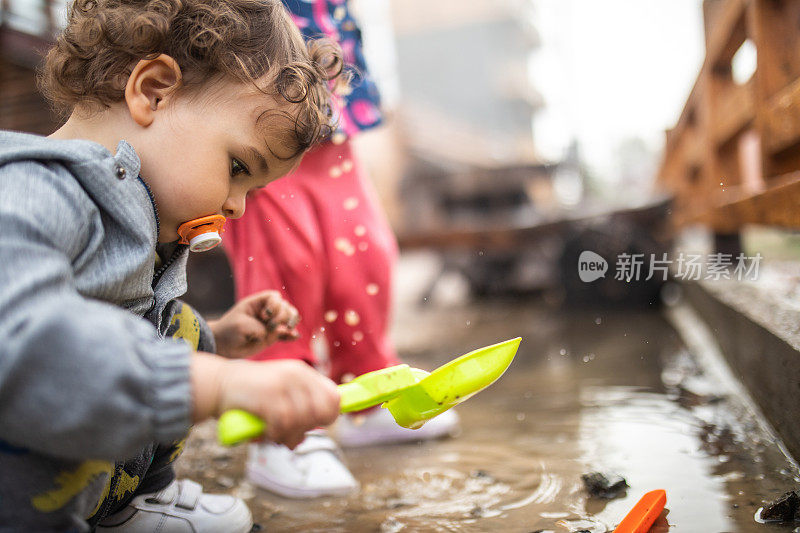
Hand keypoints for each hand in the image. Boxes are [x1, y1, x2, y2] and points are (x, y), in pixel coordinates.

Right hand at [191, 354, 339, 448]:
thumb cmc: (251, 392)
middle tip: (291, 434)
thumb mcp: (280, 390)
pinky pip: (283, 425)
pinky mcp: (268, 397)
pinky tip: (266, 433)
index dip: (329, 415)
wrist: (219, 383)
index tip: (315, 426)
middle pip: (322, 412)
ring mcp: (283, 385)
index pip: (334, 396)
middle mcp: (297, 376)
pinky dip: (275, 434)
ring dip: (289, 436)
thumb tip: (310, 432)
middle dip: (308, 429)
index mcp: (303, 373)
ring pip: (302, 421)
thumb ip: (298, 405)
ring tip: (276, 436)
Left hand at [209, 290, 299, 357]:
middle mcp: (266, 312)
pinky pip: (286, 334)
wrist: (223, 344)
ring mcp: (271, 324)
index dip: (274, 305)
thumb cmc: (229, 330)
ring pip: (289, 318)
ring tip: (288, 329)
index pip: (275, 297)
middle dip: (283, 315)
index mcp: (258, 303)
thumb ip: (261, 328)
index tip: (264, 316)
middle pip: (285, 306)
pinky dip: (291, 335)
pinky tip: (294, 336)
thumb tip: (279, 333)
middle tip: (272, 326)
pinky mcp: (272, 336)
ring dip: (291, 322)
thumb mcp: (242, 326)